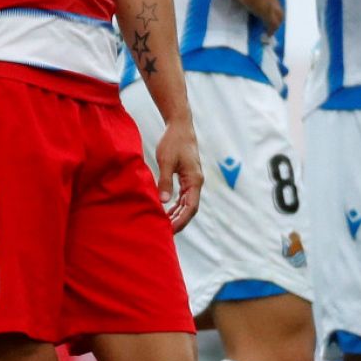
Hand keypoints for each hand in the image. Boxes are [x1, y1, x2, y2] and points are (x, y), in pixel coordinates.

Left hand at [156, 117, 202, 231]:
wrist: (180, 126)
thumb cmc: (173, 141)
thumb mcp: (166, 161)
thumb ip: (165, 181)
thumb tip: (163, 201)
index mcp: (194, 180)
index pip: (191, 207)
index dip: (181, 221)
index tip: (169, 230)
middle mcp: (197, 182)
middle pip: (190, 209)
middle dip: (179, 222)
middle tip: (164, 234)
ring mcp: (193, 180)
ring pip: (187, 204)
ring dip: (177, 215)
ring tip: (164, 226)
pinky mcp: (188, 177)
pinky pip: (184, 196)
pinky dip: (176, 206)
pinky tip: (167, 211)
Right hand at [185, 0, 283, 34]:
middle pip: (277, 3)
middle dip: (274, 10)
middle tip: (268, 17)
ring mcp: (269, 5)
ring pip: (278, 15)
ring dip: (275, 22)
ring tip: (269, 31)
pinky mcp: (268, 14)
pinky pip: (273, 25)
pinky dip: (271, 30)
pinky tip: (267, 37)